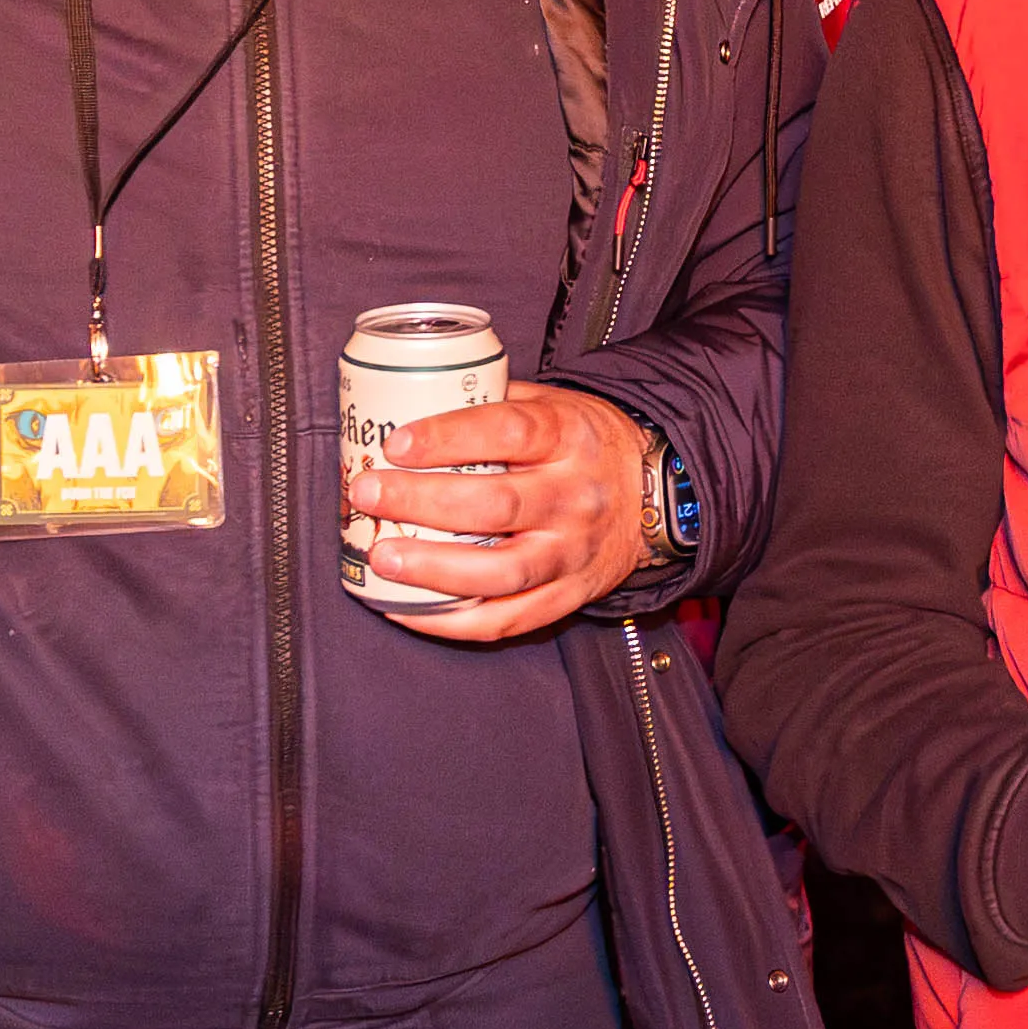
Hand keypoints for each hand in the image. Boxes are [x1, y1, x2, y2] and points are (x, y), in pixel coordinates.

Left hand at [346, 387, 662, 641]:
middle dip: (421, 502)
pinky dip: (453, 623)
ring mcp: (573, 552)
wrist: (660, 493)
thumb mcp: (555, 406)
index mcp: (570, 438)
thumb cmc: (587, 445)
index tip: (396, 444)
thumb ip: (493, 405)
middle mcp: (575, 496)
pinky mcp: (569, 595)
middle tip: (367, 495)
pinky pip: (508, 619)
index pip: (509, 432)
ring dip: (434, 569)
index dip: (448, 438)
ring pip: (502, 570)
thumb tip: (409, 405)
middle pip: (496, 503)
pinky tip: (409, 610)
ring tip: (384, 558)